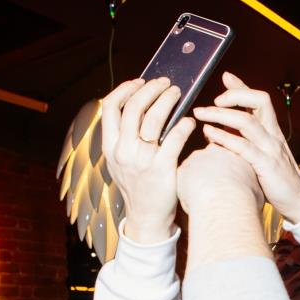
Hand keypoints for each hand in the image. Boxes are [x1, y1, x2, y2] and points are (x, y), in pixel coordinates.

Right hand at [100, 78, 196, 243]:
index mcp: (110, 146)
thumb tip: (141, 105)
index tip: (140, 82)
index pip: (109, 107)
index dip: (125, 89)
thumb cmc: (138, 185)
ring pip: (153, 118)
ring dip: (167, 100)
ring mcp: (142, 159)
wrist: (146, 217)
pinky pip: (175, 137)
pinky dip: (184, 124)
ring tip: (178, 93)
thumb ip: (124, 136)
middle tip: (166, 83)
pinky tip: (189, 120)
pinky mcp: (162, 167)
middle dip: (151, 89)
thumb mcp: (120, 161)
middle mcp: (122, 150)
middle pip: (133, 107)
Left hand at [193, 72, 299, 222]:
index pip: (259, 99)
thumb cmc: (277, 180)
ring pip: (247, 122)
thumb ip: (250, 141)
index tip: (225, 78)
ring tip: (201, 114)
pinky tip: (209, 135)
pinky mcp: (266, 165)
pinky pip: (244, 147)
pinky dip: (225, 138)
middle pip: (259, 101)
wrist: (299, 202)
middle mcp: (273, 135)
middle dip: (233, 95)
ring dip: (221, 115)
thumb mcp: (265, 155)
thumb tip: (229, 131)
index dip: (242, 87)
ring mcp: (270, 149)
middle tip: (211, 101)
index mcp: (272, 130)